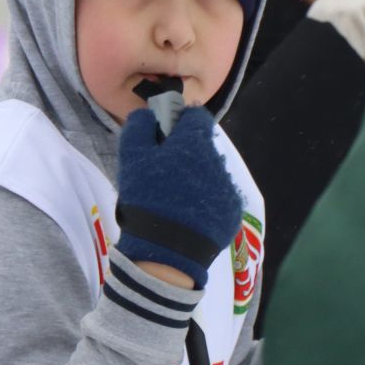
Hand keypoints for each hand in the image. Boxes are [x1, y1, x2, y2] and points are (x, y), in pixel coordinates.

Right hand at [113, 104, 241, 289]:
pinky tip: (187, 216)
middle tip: (163, 173)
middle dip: (186, 152)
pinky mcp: (232, 213)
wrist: (166, 250)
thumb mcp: (131, 161)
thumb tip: (146, 113)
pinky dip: (205, 202)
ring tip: (174, 199)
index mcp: (194, 143)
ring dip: (196, 177)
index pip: (196, 116)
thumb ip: (137, 130)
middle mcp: (217, 161)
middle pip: (203, 146)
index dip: (180, 120)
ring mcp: (228, 188)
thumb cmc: (146, 199)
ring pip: (212, 173)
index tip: (166, 134)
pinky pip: (219, 199)